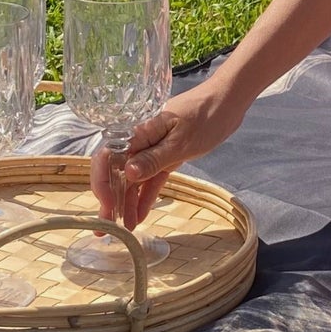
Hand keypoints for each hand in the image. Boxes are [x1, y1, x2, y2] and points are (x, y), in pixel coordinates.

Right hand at [90, 81, 243, 228]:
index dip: (102, 182)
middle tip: (105, 229)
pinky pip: (152, 179)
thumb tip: (128, 173)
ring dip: (127, 203)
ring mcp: (153, 150)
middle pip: (118, 172)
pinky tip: (139, 216)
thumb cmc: (206, 116)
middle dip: (110, 200)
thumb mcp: (182, 141)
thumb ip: (155, 158)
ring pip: (134, 180)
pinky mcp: (167, 156)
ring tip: (123, 230)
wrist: (228, 102)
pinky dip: (146, 196)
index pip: (108, 157)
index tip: (107, 204)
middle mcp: (140, 142)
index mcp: (138, 132)